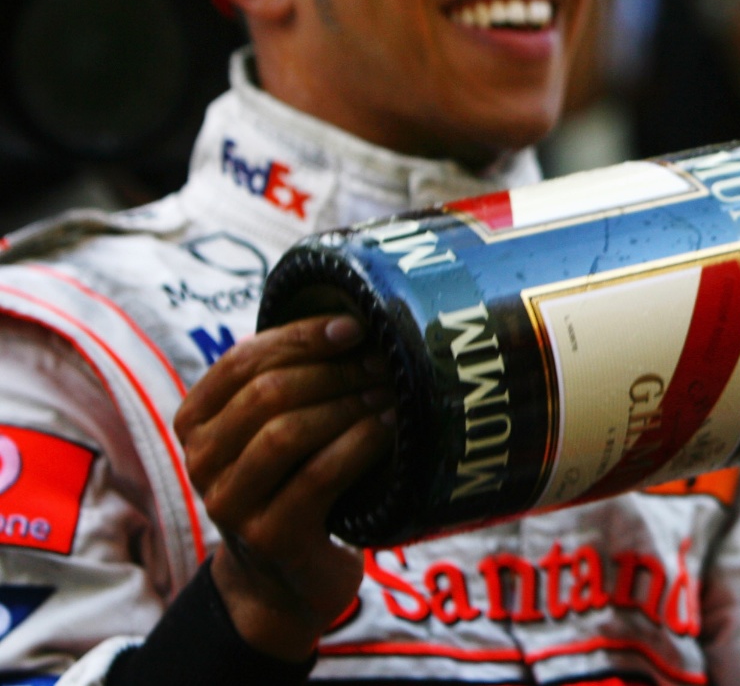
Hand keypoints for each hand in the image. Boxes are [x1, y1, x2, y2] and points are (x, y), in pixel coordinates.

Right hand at [173, 315, 392, 660]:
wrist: (286, 575)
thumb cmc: (292, 482)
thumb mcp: (275, 429)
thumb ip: (290, 381)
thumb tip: (351, 319)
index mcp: (195, 422)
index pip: (242, 361)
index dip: (299, 337)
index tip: (354, 327)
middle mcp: (200, 460)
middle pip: (267, 394)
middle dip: (333, 372)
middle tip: (383, 364)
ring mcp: (229, 501)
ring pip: (288, 433)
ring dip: (347, 405)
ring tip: (390, 394)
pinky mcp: (269, 534)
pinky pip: (318, 475)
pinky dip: (359, 444)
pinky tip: (388, 429)